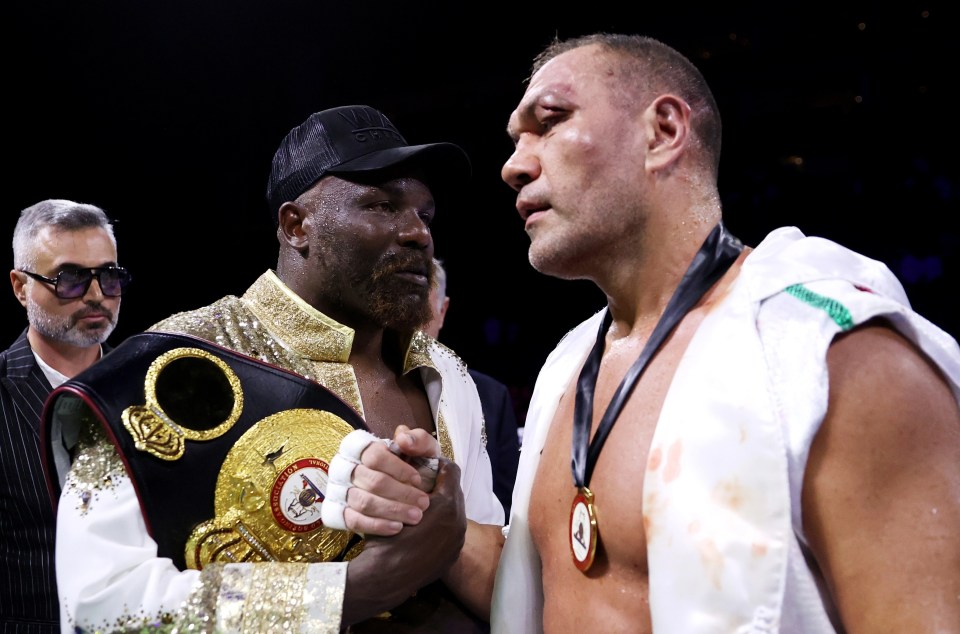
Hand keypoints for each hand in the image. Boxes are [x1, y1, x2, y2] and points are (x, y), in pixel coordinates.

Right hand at [323, 427, 440, 535]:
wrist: (399, 487)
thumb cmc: (409, 464)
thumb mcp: (419, 448)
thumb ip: (418, 439)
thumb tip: (404, 439)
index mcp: (359, 446)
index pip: (375, 456)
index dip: (399, 469)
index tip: (418, 480)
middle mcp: (344, 466)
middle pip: (373, 481)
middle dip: (402, 494)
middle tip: (424, 503)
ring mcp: (338, 490)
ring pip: (364, 502)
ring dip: (393, 511)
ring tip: (415, 516)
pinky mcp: (337, 512)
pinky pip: (354, 521)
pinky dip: (377, 525)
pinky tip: (397, 527)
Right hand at [342, 458, 466, 625]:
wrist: (385, 578)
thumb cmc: (386, 537)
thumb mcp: (393, 501)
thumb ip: (410, 484)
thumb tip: (413, 469)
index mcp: (448, 506)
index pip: (451, 471)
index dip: (438, 464)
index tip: (426, 464)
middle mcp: (459, 523)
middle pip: (454, 493)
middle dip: (440, 487)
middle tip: (422, 485)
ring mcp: (457, 542)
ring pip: (454, 513)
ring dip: (441, 507)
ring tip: (421, 507)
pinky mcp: (452, 556)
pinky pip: (451, 532)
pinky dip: (440, 526)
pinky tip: (423, 527)